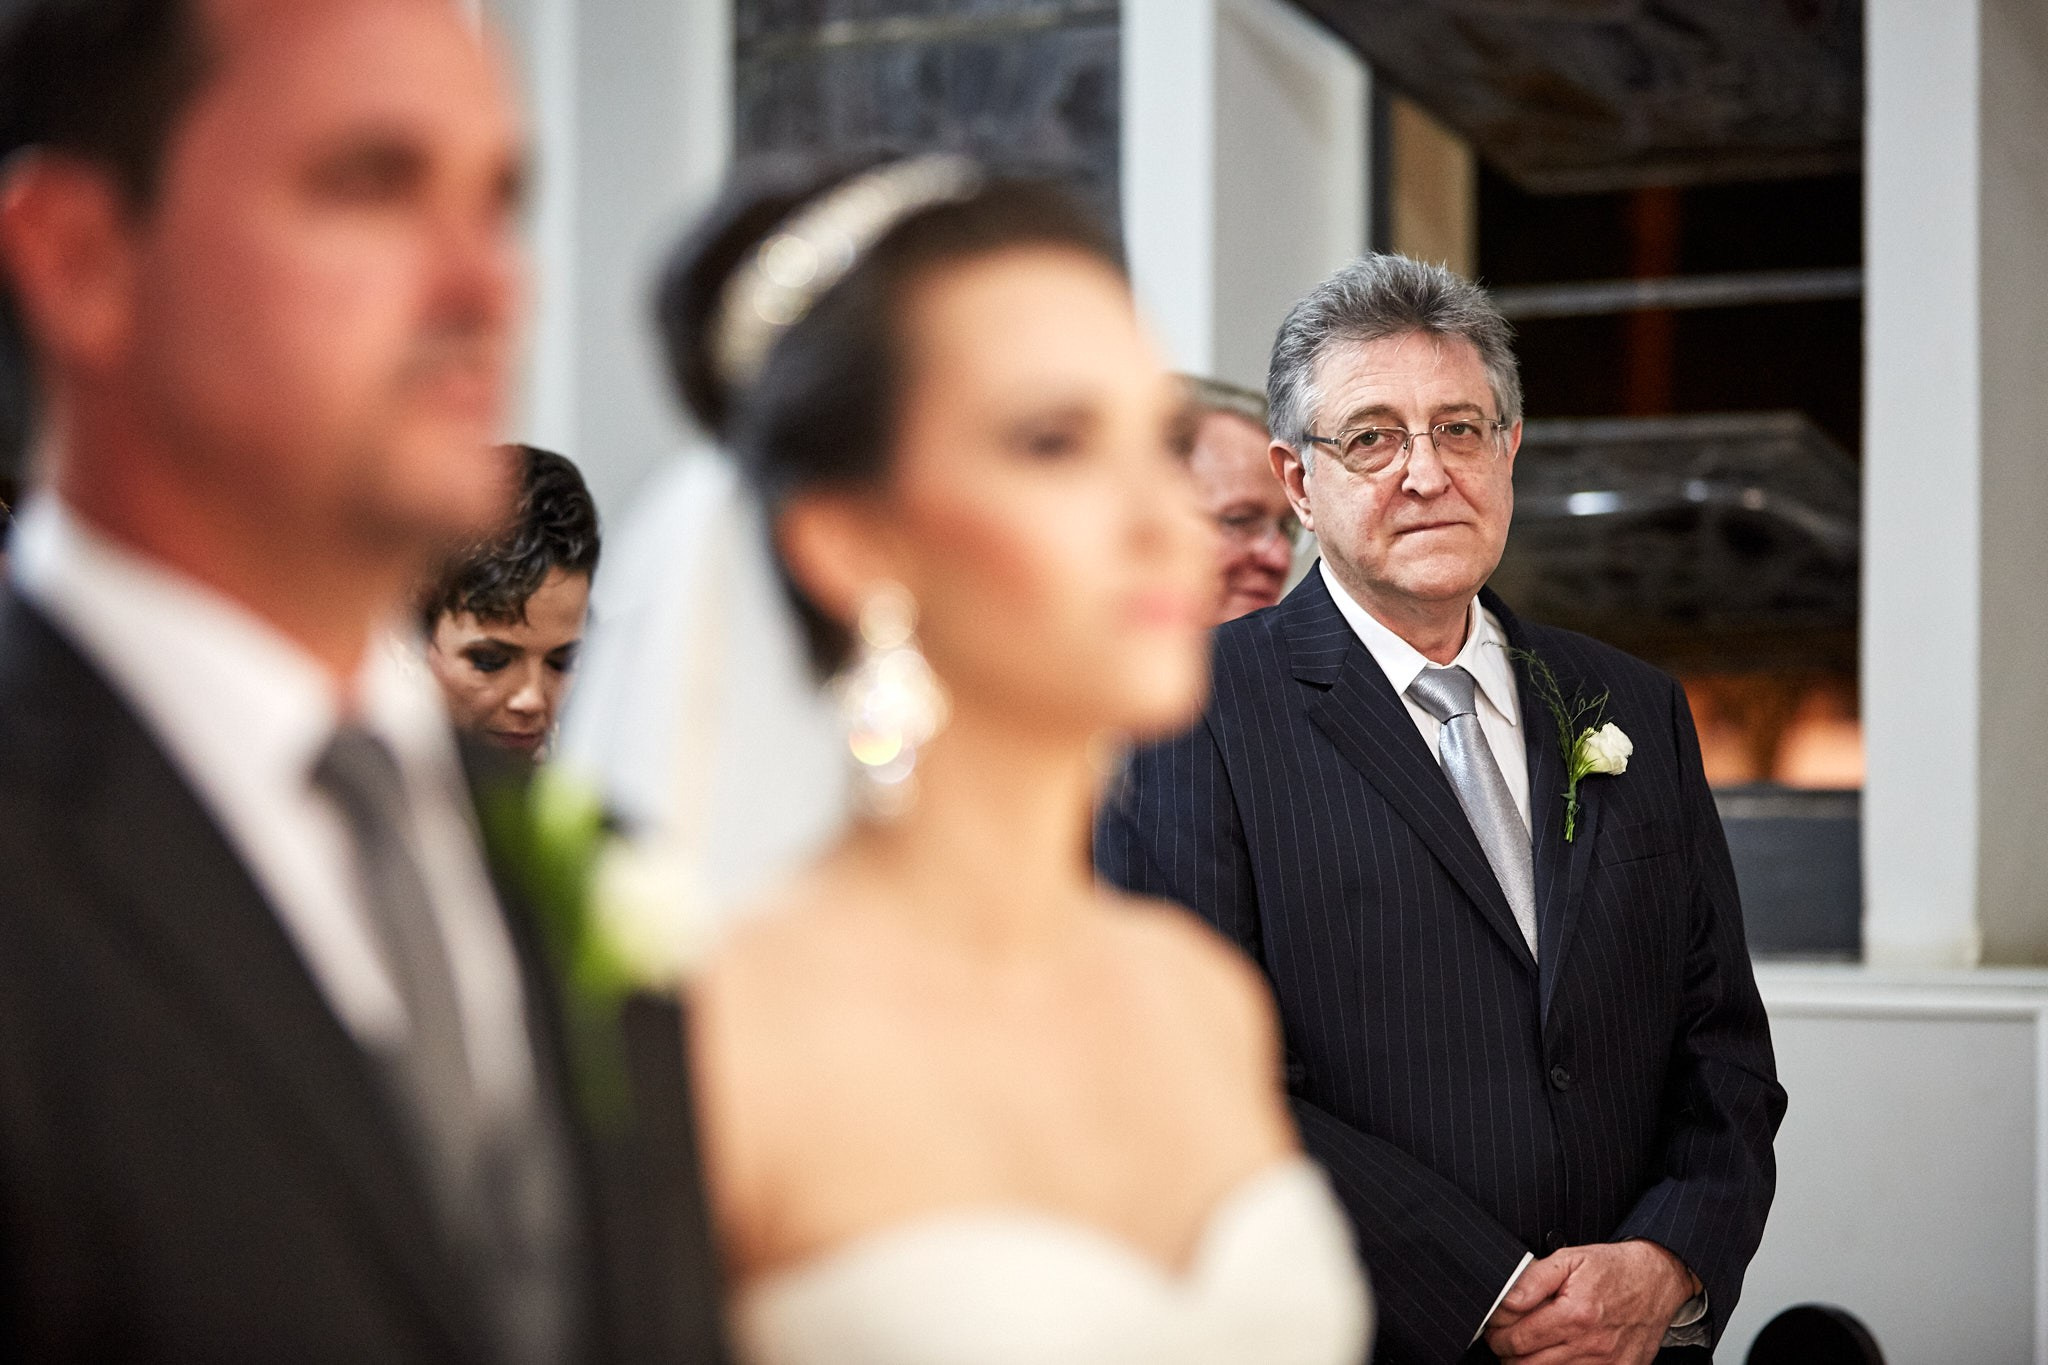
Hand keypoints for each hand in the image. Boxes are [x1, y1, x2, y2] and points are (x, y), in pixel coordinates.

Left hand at [1483, 1240, 1695, 1364]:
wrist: (1658, 1279)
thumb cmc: (1612, 1268)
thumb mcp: (1569, 1259)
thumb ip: (1532, 1280)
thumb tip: (1505, 1303)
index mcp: (1575, 1314)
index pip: (1518, 1340)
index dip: (1497, 1336)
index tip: (1493, 1329)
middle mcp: (1591, 1345)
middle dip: (1507, 1354)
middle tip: (1504, 1341)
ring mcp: (1607, 1364)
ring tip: (1526, 1349)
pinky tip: (1553, 1356)